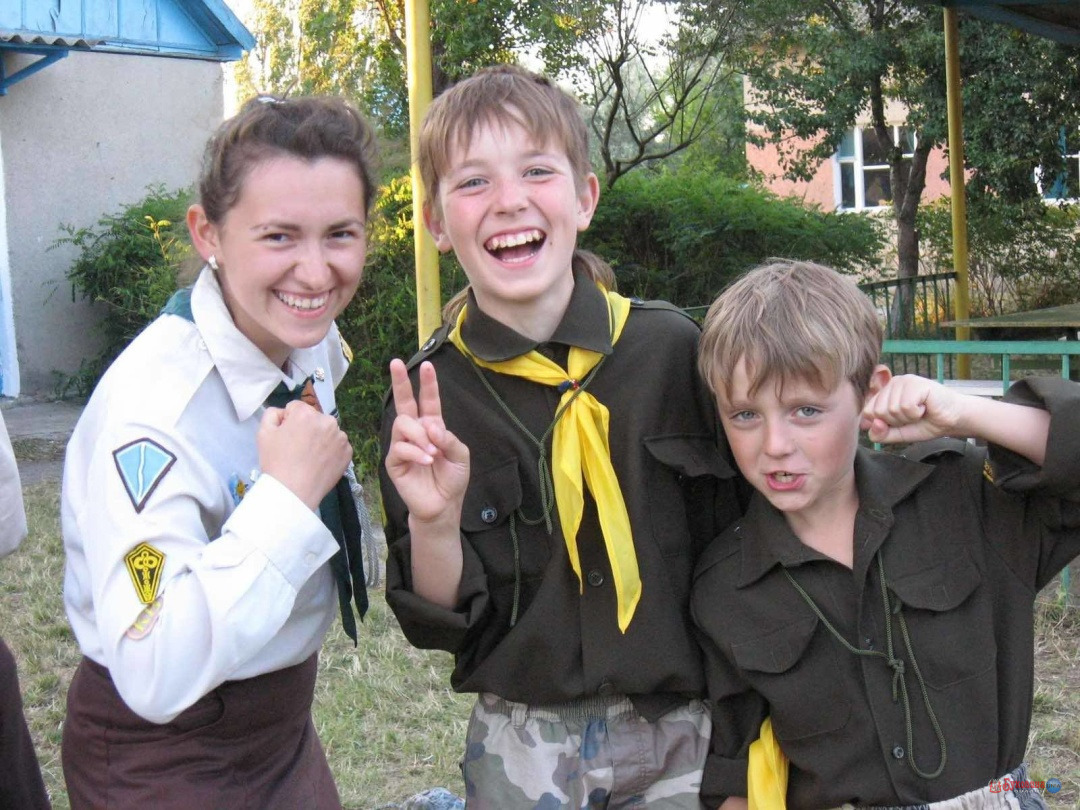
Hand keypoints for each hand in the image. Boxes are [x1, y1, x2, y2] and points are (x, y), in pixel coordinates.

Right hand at [258, 400, 351, 509]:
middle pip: (313, 419)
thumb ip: (272, 414)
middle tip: (297, 449)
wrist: (294, 492)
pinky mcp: (348, 452)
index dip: (288, 422)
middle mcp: (327, 421)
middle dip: (306, 428)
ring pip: (327, 432)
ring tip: (309, 458)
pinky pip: (337, 446)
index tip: (285, 437)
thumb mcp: (263, 433)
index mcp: (306, 413)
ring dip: (320, 439)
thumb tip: (283, 413)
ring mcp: (341, 437)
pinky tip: (320, 463)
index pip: (295, 408)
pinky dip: (330, 452)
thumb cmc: (276, 462)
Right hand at [385, 359, 469, 525]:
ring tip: (433, 453)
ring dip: (420, 436)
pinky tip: (427, 461)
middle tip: (395, 363)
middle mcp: (415, 432)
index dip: (428, 384)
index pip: (429, 401)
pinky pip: (401, 448)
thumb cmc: (452, 479)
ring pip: (403, 424)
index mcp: (432, 427)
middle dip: (400, 382)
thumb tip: (431, 426)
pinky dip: (416, 452)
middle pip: (404, 402)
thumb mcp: (461, 455)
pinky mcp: (394, 461)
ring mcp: (402, 445)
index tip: (427, 364)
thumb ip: (449, 438)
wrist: (443, 505)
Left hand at [861, 374, 965, 443]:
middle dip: (897, 421)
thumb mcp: (898, 434)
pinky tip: (925, 407)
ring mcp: (903, 381)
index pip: (868, 412)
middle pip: (878, 412)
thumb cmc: (926, 423)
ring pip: (891, 409)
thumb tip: (873, 424)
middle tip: (913, 416)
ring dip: (908, 418)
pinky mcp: (915, 383)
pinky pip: (905, 406)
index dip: (885, 423)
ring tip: (920, 411)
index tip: (901, 421)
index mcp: (884, 393)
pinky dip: (916, 413)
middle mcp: (891, 383)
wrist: (953, 420)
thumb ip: (881, 433)